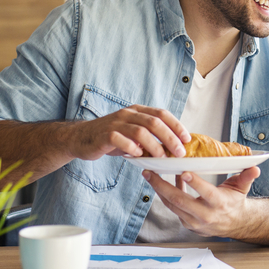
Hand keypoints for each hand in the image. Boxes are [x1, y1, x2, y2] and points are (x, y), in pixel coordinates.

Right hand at [72, 105, 188, 160]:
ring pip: (140, 131)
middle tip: (179, 152)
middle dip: (170, 137)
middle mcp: (128, 114)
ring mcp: (115, 123)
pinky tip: (138, 156)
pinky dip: (132, 148)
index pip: (162, 113)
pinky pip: (120, 139)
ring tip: (161, 158)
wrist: (81, 138)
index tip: (187, 139)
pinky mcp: (104, 135)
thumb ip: (150, 137)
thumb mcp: (132, 133)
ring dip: (154, 145)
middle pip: (154, 122)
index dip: (177, 125)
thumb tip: (174, 148)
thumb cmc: (112, 137)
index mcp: (137, 111)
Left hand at [142, 167, 260, 238]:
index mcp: (219, 204)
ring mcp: (194, 221)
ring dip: (159, 190)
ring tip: (149, 175)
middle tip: (150, 172)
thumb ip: (247, 176)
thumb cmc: (235, 201)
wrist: (235, 224)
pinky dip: (166, 195)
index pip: (206, 193)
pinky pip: (173, 208)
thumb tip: (255, 167)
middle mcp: (205, 215)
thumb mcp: (242, 188)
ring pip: (172, 205)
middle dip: (162, 186)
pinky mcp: (187, 223)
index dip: (195, 184)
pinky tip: (160, 182)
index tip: (183, 172)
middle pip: (180, 201)